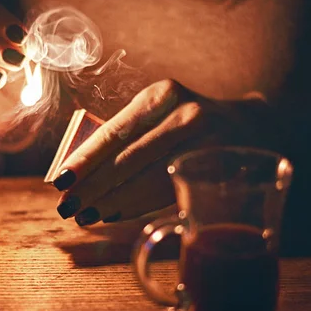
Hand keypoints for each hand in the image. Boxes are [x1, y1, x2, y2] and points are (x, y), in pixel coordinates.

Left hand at [52, 80, 280, 225]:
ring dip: (111, 202)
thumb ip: (129, 134)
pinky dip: (137, 205)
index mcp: (161, 95)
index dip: (84, 160)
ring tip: (85, 215)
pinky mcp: (216, 171)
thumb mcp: (161, 113)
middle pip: (127, 159)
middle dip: (92, 187)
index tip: (59, 181)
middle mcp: (185, 115)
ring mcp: (205, 144)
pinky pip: (167, 192)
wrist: (251, 128)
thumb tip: (80, 172)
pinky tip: (114, 214)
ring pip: (147, 179)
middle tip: (67, 207)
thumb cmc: (188, 123)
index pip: (114, 132)